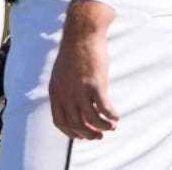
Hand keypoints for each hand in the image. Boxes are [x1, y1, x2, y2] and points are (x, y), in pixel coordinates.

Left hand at [48, 0, 119, 139]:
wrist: (81, 34)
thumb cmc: (74, 53)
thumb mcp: (62, 75)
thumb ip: (65, 91)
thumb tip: (75, 109)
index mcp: (55, 91)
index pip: (59, 122)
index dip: (71, 133)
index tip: (82, 135)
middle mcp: (65, 93)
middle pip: (76, 125)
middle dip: (89, 135)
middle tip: (100, 135)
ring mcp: (80, 89)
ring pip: (92, 121)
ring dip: (104, 127)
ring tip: (111, 126)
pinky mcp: (95, 84)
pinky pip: (105, 109)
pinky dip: (112, 116)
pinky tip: (116, 115)